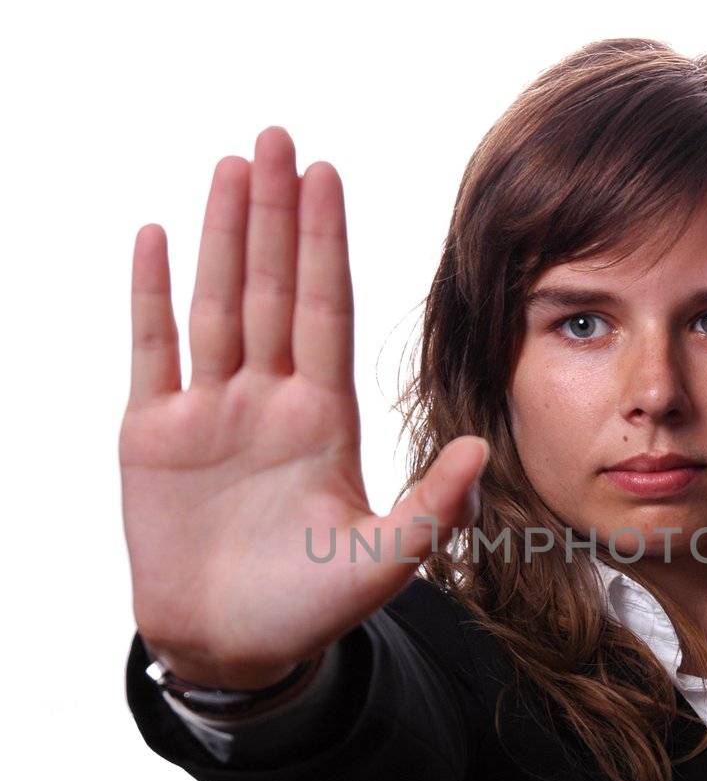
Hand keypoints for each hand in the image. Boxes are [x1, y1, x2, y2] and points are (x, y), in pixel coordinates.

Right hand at [119, 126, 487, 687]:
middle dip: (275, 212)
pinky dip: (150, 294)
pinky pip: (152, 349)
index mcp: (322, 417)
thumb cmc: (309, 606)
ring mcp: (207, 411)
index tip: (329, 174)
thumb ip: (433, 507)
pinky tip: (155, 235)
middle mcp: (267, 399)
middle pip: (270, 287)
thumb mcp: (383, 559)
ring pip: (215, 302)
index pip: (325, 309)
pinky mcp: (152, 434)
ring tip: (230, 165)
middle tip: (278, 135)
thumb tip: (482, 446)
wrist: (230, 646)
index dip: (325, 242)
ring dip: (220, 233)